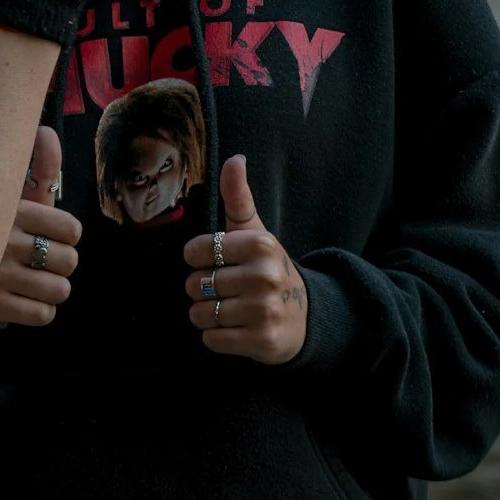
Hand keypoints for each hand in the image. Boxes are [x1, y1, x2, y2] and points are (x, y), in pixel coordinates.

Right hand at [0, 128, 79, 327]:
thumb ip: (35, 165)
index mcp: (11, 211)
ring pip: (59, 290)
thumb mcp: (3, 192)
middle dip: (61, 261)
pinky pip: (42, 315)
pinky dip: (40, 309)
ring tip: (37, 280)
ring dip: (52, 287)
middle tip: (44, 258)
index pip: (70, 229)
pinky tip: (26, 299)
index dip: (67, 233)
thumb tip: (47, 132)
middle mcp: (5, 244)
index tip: (52, 234)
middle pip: (68, 261)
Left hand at [182, 156, 307, 363]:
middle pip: (195, 284)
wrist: (305, 317)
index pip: (194, 251)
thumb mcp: (255, 231)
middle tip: (226, 289)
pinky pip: (211, 339)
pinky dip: (216, 336)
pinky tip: (236, 328)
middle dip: (202, 289)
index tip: (217, 262)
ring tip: (229, 308)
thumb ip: (238, 196)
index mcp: (260, 244)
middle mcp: (264, 276)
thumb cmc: (267, 268)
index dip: (197, 259)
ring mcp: (264, 310)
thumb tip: (234, 158)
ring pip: (200, 313)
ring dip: (206, 314)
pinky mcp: (261, 341)